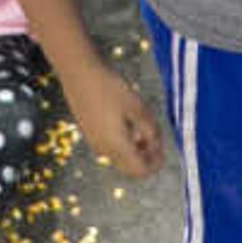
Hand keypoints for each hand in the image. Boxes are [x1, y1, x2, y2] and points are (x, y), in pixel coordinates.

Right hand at [67, 61, 166, 176]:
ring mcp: (94, 142)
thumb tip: (157, 143)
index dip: (155, 164)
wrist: (78, 72)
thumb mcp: (137, 106)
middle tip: (155, 140)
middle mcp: (103, 149)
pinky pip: (110, 147)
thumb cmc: (109, 87)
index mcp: (116, 145)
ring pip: (120, 157)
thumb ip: (151, 129)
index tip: (163, 150)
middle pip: (130, 167)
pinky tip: (126, 123)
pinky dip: (123, 142)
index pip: (140, 170)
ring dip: (134, 149)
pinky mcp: (88, 133)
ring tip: (142, 128)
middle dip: (145, 158)